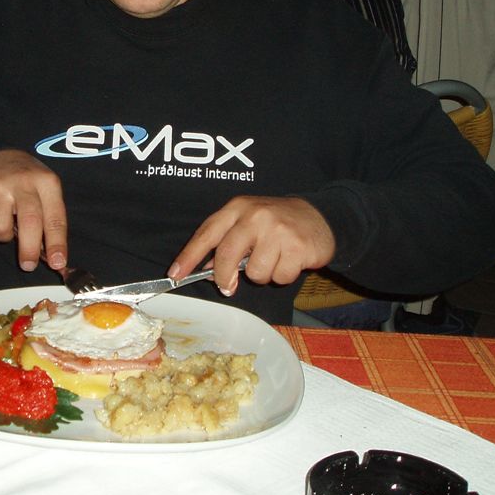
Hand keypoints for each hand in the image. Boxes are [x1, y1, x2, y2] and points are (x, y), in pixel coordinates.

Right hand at [0, 149, 67, 272]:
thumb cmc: (28, 183)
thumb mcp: (45, 192)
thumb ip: (50, 222)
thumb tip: (56, 260)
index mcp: (47, 182)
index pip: (55, 218)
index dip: (57, 243)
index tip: (57, 263)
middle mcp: (24, 181)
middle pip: (30, 222)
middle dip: (30, 250)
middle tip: (28, 265)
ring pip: (0, 227)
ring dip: (3, 235)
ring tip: (6, 223)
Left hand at [168, 196, 334, 295]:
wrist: (319, 216)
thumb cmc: (275, 223)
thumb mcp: (248, 222)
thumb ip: (226, 242)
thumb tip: (207, 270)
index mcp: (238, 208)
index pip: (207, 233)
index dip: (189, 256)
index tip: (175, 274)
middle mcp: (256, 216)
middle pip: (227, 255)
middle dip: (224, 277)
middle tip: (228, 286)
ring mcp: (277, 230)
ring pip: (255, 272)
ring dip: (263, 274)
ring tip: (273, 260)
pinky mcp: (297, 246)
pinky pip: (279, 277)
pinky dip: (282, 275)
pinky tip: (289, 261)